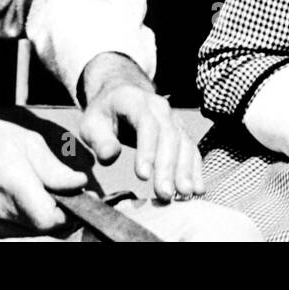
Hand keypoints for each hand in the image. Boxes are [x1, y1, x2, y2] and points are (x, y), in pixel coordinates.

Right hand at [0, 116, 86, 235]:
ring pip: (36, 232)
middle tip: (73, 192)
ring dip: (51, 217)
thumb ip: (54, 169)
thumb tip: (80, 184)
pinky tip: (34, 198)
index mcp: (13, 183)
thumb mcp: (27, 141)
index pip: (50, 219)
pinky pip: (22, 231)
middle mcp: (2, 210)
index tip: (83, 194)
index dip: (73, 211)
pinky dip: (34, 219)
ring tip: (53, 192)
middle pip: (47, 228)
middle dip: (66, 213)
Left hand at [77, 52, 204, 200]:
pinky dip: (196, 169)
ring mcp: (173, 118)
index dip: (147, 149)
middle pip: (169, 135)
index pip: (146, 123)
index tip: (141, 177)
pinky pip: (192, 149)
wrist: (121, 95)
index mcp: (134, 100)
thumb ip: (98, 140)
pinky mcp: (181, 131)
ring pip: (184, 143)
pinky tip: (197, 189)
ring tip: (183, 194)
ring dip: (186, 170)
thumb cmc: (104, 114)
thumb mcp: (91, 123)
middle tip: (164, 194)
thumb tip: (109, 157)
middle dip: (168, 166)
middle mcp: (159, 107)